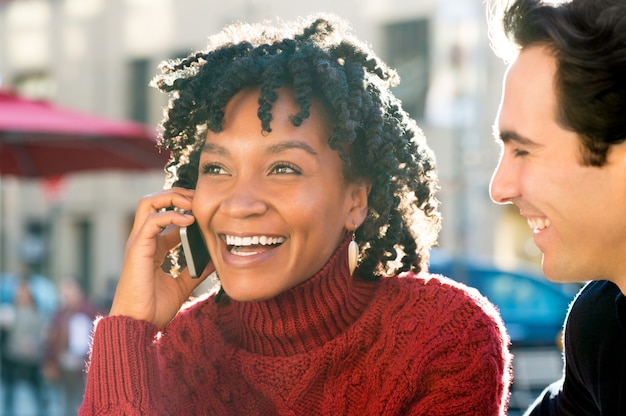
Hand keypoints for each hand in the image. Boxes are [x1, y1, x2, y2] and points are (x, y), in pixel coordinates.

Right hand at [109, 187, 213, 327]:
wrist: (138, 324)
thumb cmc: (154, 308)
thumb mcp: (182, 285)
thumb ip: (196, 271)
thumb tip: (216, 260)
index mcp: (153, 247)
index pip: (166, 216)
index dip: (184, 208)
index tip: (205, 210)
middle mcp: (144, 240)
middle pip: (154, 201)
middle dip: (177, 194)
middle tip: (198, 198)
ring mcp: (139, 242)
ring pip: (148, 203)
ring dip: (172, 197)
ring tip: (192, 203)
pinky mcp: (137, 248)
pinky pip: (152, 220)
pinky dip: (171, 215)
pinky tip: (189, 220)